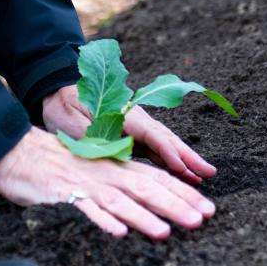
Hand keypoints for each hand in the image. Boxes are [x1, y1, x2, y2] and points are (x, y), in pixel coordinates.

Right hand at [0, 127, 215, 239]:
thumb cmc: (59, 164)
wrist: (19, 152)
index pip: (158, 179)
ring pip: (120, 201)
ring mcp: (87, 185)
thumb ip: (122, 186)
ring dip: (143, 216)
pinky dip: (102, 220)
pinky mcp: (63, 195)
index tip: (210, 210)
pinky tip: (118, 233)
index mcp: (118, 169)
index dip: (185, 193)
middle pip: (148, 189)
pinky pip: (85, 209)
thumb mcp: (97, 172)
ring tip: (165, 232)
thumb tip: (152, 201)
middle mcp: (108, 175)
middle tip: (203, 220)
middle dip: (176, 205)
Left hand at [42, 85, 216, 183]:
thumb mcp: (74, 124)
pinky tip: (181, 172)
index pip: (152, 136)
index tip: (184, 168)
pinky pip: (155, 149)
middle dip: (188, 157)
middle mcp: (135, 119)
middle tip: (209, 172)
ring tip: (202, 176)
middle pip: (167, 140)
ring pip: (164, 145)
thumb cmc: (64, 105)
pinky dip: (169, 160)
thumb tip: (117, 157)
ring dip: (184, 160)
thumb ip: (96, 139)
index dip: (169, 153)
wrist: (57, 89)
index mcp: (124, 114)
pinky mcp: (130, 134)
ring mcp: (135, 127)